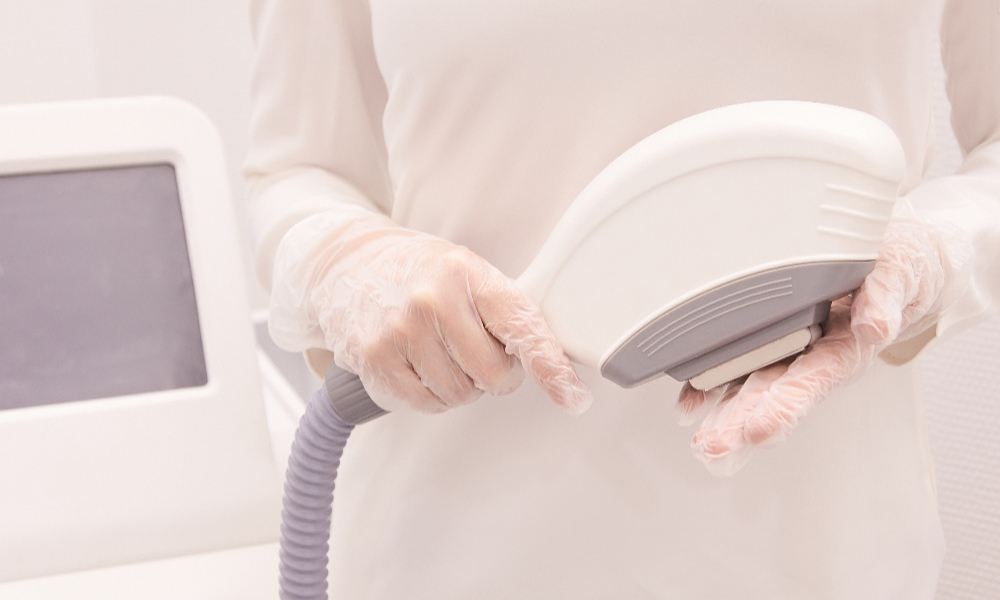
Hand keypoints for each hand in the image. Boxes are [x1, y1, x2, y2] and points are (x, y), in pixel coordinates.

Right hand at [269, 209, 591, 414]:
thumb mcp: (465, 270)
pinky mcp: (374, 357)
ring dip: (459, 386)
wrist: (344, 263)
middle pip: (493, 376)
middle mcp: (434, 299)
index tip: (574, 398)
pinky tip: (419, 365)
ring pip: (459, 396)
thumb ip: (503, 309)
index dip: (552, 369)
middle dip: (493, 375)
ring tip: (439, 351)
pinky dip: (430, 396)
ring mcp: (401, 330)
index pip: (522, 327)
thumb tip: (546, 356)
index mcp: (468, 273)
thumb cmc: (416, 271)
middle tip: (476, 352)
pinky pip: (424, 404)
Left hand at [676, 218, 969, 474]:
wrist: (891, 263)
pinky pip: (735, 364)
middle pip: (775, 393)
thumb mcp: (897, 274)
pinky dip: (710, 385)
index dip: (787, 404)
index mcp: (845, 346)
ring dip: (726, 414)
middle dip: (743, 422)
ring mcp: (788, 350)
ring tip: (703, 444)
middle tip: (715, 447)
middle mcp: (812, 356)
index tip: (760, 429)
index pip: (813, 379)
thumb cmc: (892, 270)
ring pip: (751, 385)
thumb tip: (875, 327)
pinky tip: (690, 406)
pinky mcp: (768, 338)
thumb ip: (885, 298)